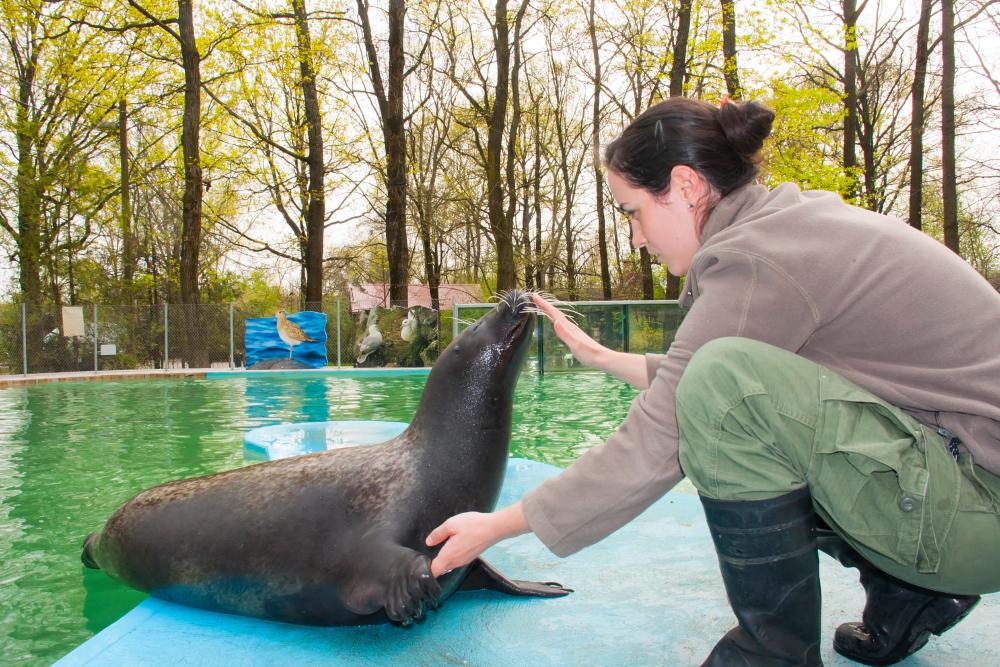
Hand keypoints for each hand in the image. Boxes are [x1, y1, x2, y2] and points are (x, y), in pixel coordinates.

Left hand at [425, 503, 528, 577]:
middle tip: (427, 553)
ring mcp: (464, 561)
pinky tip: (453, 544)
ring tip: (439, 547)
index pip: (434, 571)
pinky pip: (456, 560)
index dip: (426, 570)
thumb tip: (428, 542)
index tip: (420, 564)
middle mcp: (456, 562)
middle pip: (440, 569)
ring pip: (448, 565)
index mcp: (449, 555)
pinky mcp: (470, 557)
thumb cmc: (473, 525)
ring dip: (443, 559)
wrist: (494, 528)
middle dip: (433, 564)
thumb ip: (438, 534)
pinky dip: (452, 556)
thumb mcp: (451, 524)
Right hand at [531, 293, 650, 388]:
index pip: (554, 314)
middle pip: (556, 313)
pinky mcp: (574, 336)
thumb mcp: (576, 345)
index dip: (544, 305)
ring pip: (558, 317)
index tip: (535, 296)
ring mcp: (572, 331)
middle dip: (545, 305)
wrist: (602, 359)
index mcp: (569, 328)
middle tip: (534, 298)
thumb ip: (566, 334)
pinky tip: (555, 322)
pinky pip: (561, 324)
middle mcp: (570, 327)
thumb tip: (555, 322)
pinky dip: (555, 319)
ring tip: (542, 306)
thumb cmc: (589, 354)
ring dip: (549, 311)